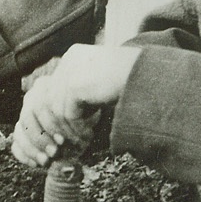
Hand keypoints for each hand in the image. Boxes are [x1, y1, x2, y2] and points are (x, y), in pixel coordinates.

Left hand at [10, 44, 139, 166]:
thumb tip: (60, 118)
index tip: (62, 134)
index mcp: (74, 56)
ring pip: (55, 109)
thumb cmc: (134, 83)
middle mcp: (69, 60)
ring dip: (66, 130)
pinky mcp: (77, 84)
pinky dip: (75, 129)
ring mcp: (71, 70)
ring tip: (81, 143)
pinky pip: (67, 114)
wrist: (154, 76)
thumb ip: (80, 94)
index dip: (53, 115)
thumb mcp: (101, 85)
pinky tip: (88, 137)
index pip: (50, 89)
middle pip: (47, 99)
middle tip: (63, 145)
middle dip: (54, 126)